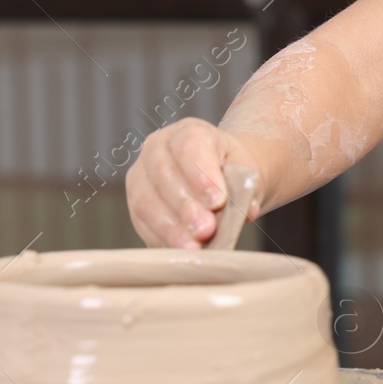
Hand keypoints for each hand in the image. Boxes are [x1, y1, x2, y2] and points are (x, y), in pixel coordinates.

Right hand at [126, 118, 261, 249]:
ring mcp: (141, 176)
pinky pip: (142, 223)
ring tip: (193, 247)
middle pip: (164, 175)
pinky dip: (161, 239)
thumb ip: (246, 189)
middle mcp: (157, 149)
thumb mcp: (247, 173)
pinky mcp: (135, 204)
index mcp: (189, 132)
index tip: (217, 201)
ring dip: (170, 227)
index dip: (201, 175)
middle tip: (206, 229)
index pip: (190, 147)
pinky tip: (179, 251)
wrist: (222, 179)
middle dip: (186, 206)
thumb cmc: (233, 173)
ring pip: (146, 201)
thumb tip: (247, 211)